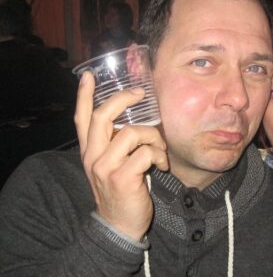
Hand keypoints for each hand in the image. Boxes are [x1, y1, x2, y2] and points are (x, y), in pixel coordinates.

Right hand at [74, 71, 168, 240]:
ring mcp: (105, 167)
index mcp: (90, 151)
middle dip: (123, 99)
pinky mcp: (121, 178)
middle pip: (102, 116)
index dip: (84, 95)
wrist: (119, 225)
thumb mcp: (112, 164)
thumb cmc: (121, 189)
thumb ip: (117, 144)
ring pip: (131, 132)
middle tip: (140, 93)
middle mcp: (93, 156)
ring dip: (153, 136)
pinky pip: (145, 153)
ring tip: (160, 149)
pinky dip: (159, 155)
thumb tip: (137, 121)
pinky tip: (161, 165)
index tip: (89, 75)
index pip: (82, 118)